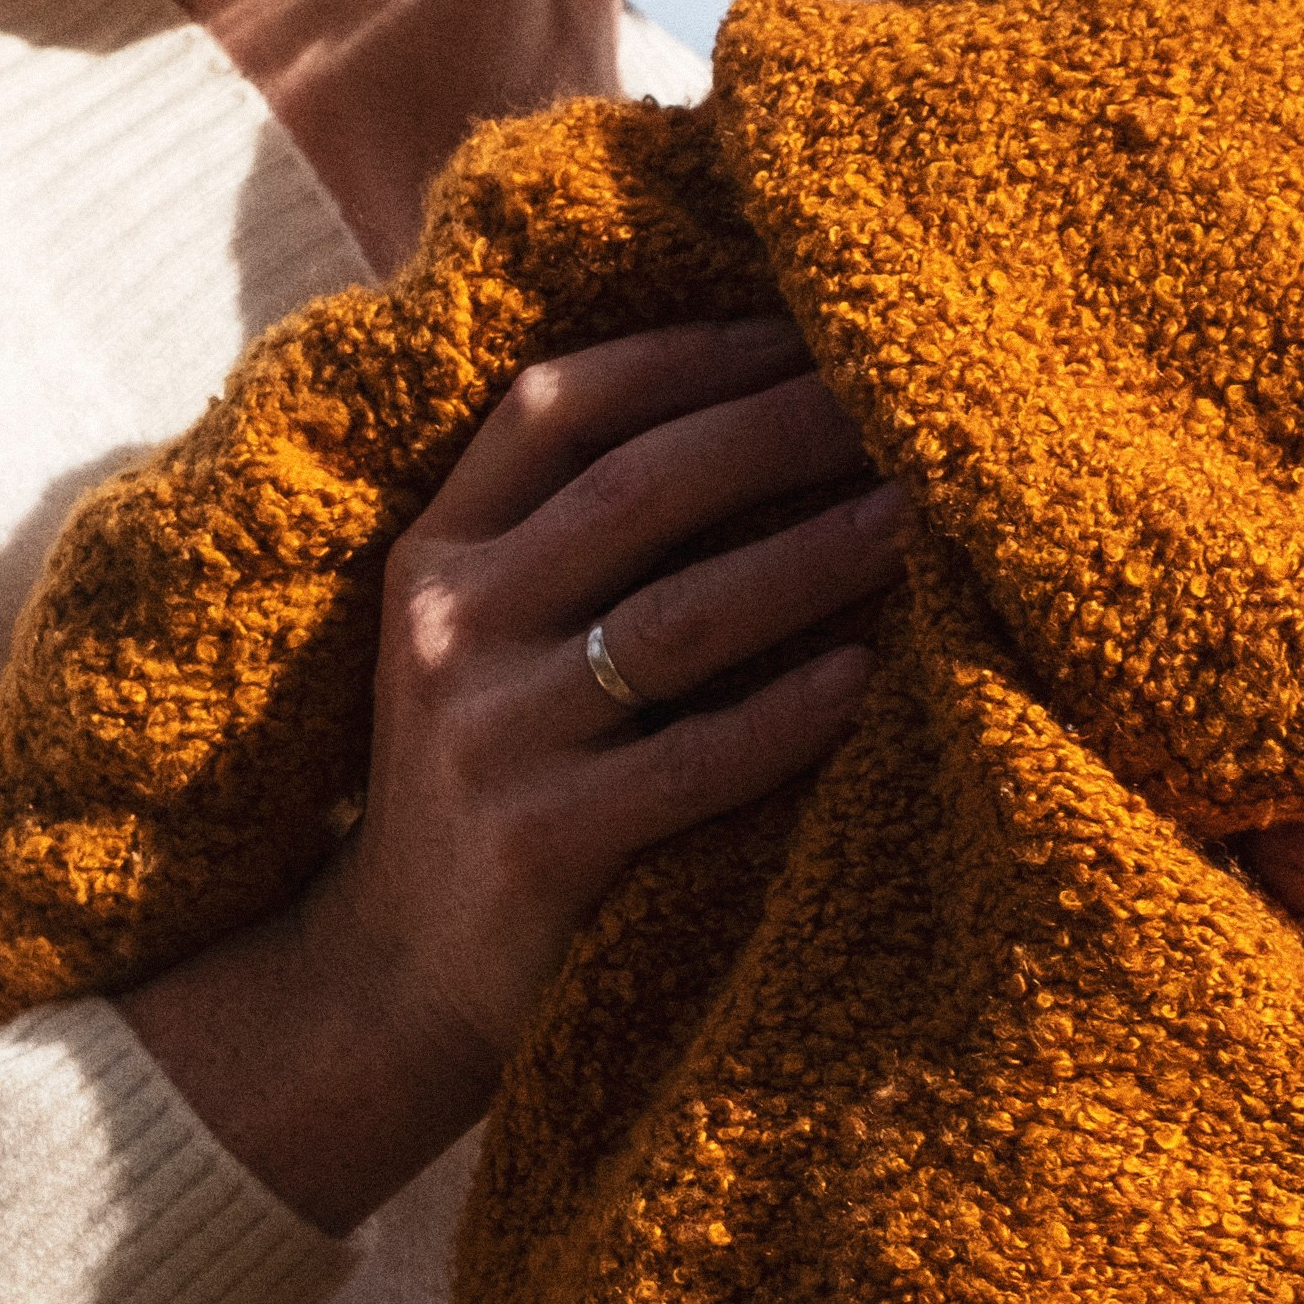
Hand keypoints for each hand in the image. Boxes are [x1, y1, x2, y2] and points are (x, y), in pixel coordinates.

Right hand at [123, 317, 903, 1230]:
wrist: (392, 974)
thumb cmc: (488, 768)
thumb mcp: (484, 633)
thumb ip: (568, 532)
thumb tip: (762, 407)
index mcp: (437, 551)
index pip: (555, 406)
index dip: (683, 355)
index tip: (802, 328)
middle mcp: (450, 624)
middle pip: (635, 490)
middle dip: (774, 430)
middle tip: (892, 398)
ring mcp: (490, 735)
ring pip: (677, 616)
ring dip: (809, 556)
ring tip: (910, 513)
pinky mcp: (541, 842)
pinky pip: (692, 762)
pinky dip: (785, 713)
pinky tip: (865, 675)